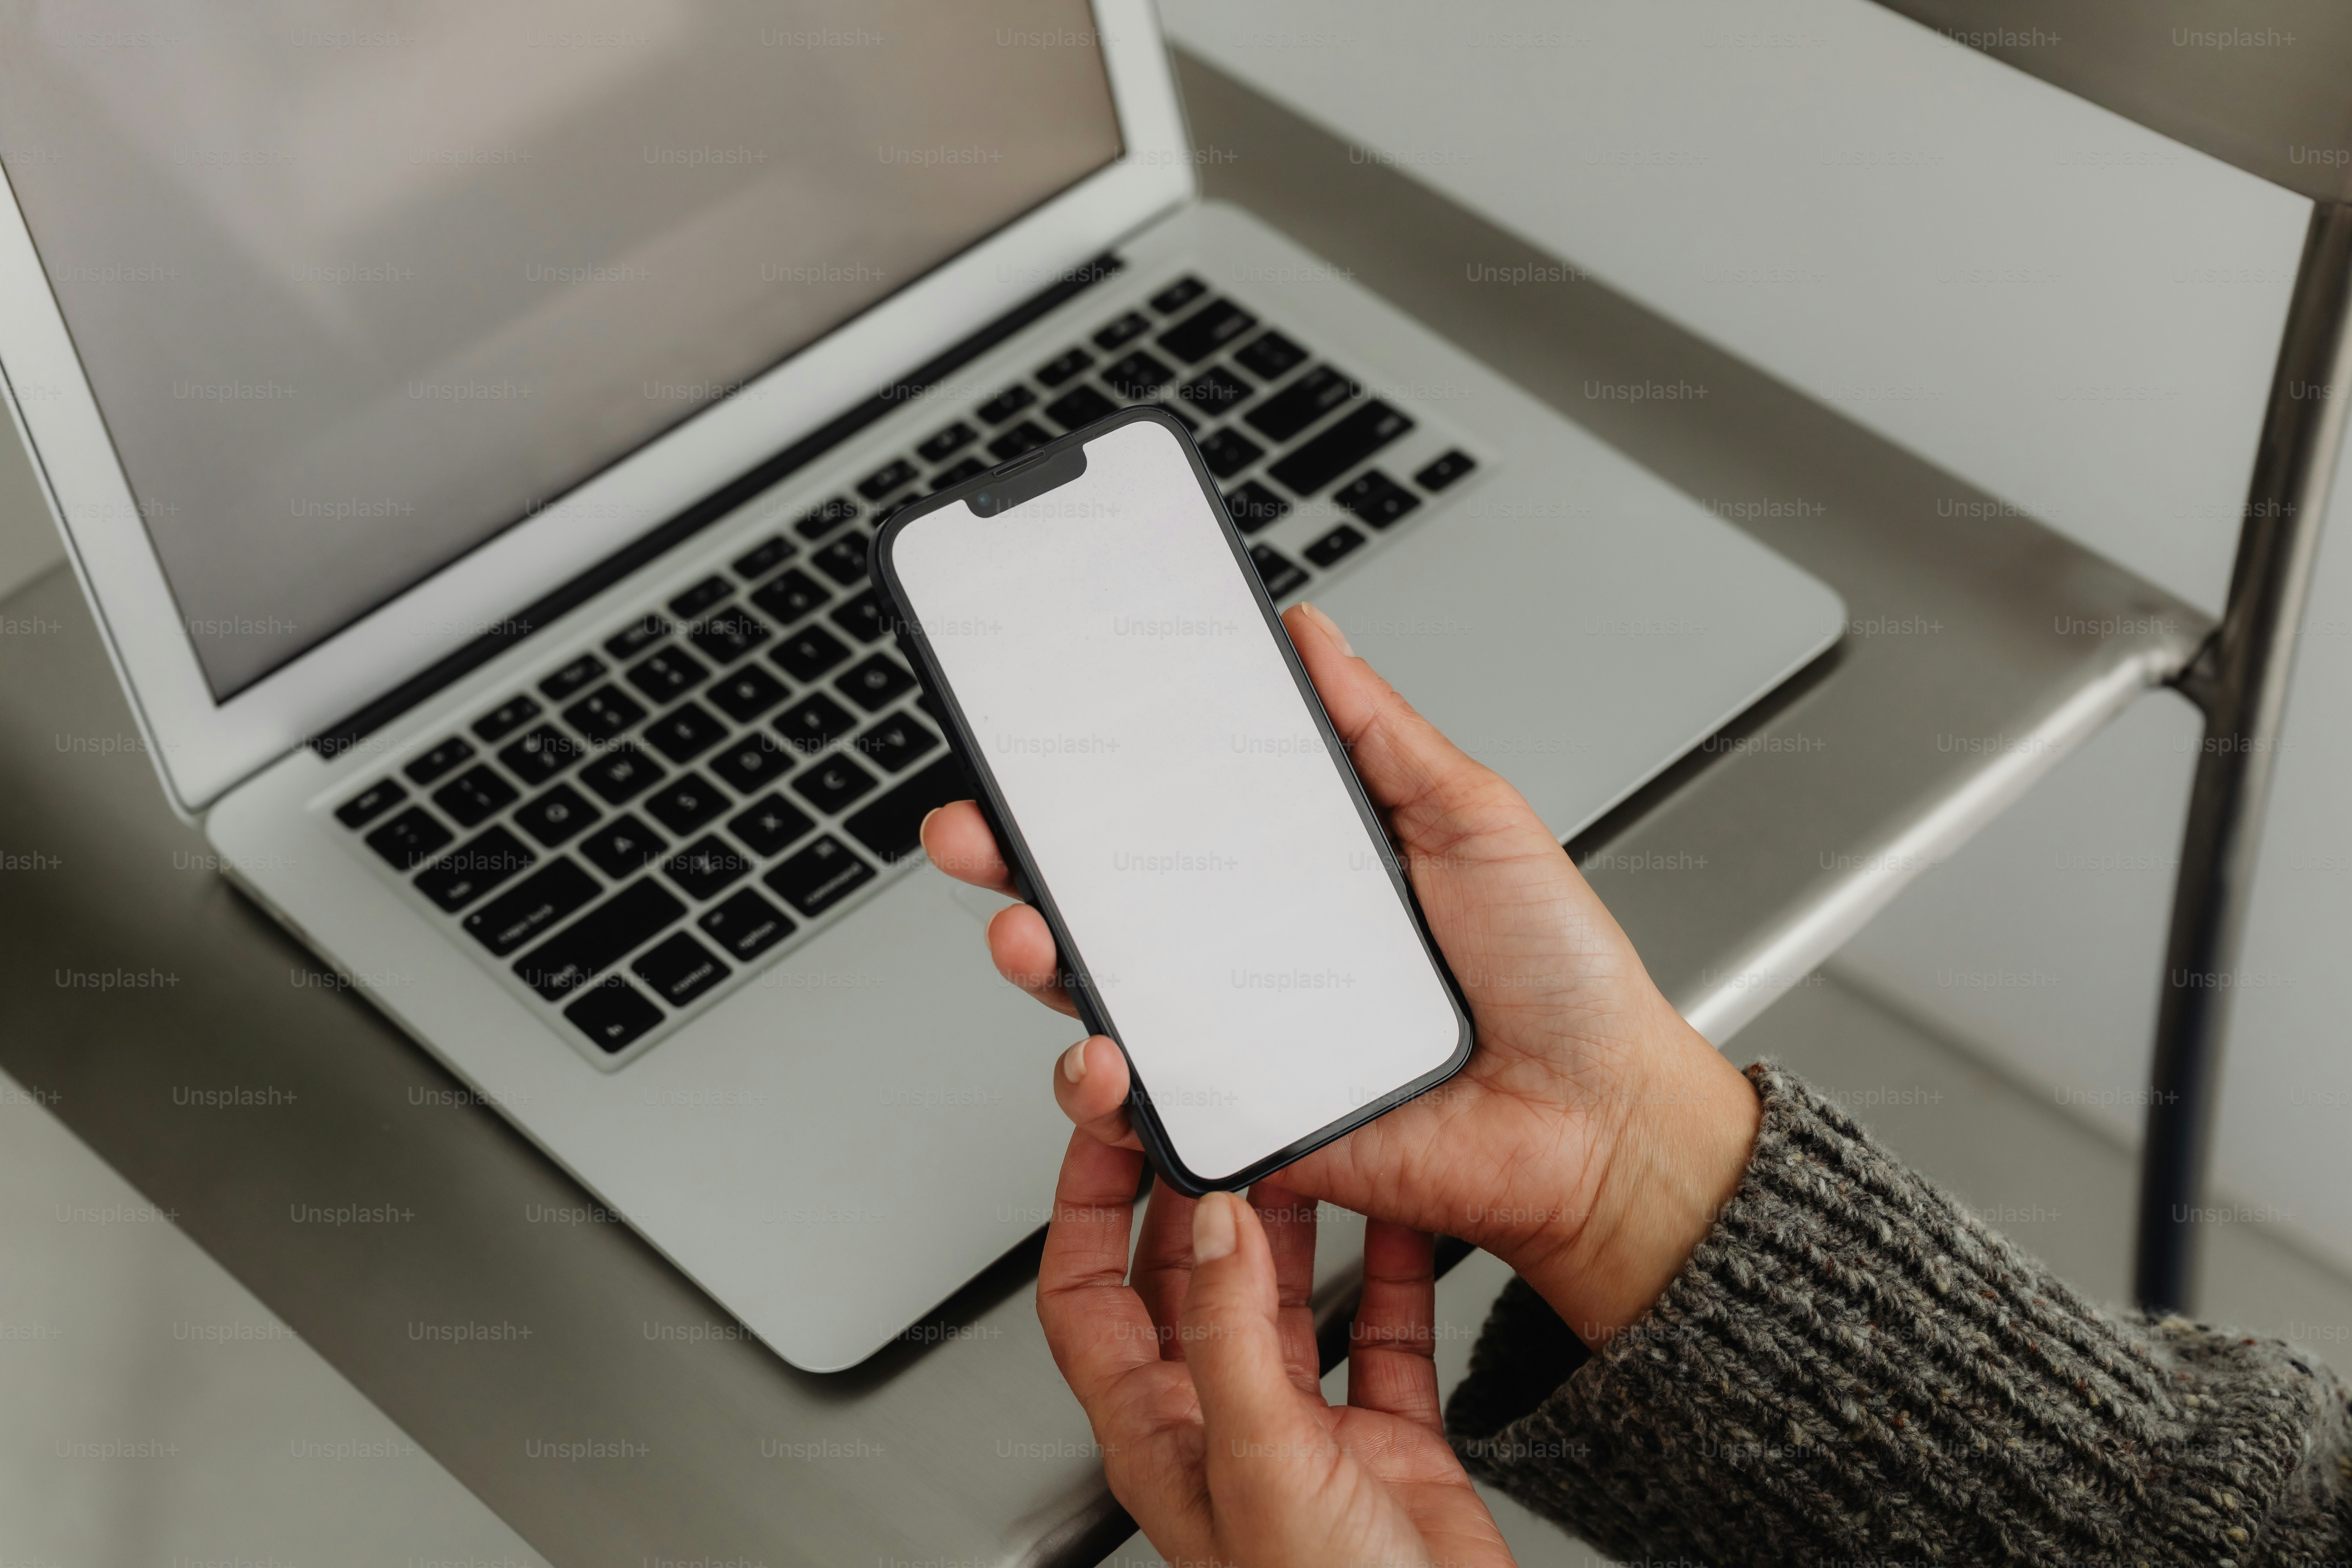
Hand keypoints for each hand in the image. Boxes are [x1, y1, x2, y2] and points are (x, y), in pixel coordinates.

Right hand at [922, 601, 1759, 1344]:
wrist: (1601, 1124)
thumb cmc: (1560, 978)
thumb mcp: (1477, 818)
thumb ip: (1381, 732)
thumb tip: (1307, 635)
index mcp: (1306, 865)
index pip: (1177, 803)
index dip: (1101, 771)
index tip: (1039, 730)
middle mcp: (1261, 941)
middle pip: (1114, 895)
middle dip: (1024, 858)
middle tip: (979, 825)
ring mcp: (1248, 1029)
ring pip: (1109, 991)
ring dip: (1044, 957)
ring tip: (1022, 930)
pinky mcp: (1253, 1111)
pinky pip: (1157, 1095)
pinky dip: (1110, 1073)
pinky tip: (1095, 1037)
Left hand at [1040, 1133, 1514, 1567]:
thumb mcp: (1261, 1460)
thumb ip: (1228, 1332)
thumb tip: (1210, 1219)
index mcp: (1157, 1435)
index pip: (1086, 1295)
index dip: (1085, 1206)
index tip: (1108, 1126)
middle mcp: (1221, 1424)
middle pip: (1181, 1280)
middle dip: (1191, 1194)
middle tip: (1210, 1112)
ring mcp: (1302, 1430)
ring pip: (1278, 1295)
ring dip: (1288, 1219)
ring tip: (1298, 1140)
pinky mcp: (1383, 1441)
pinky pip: (1378, 1332)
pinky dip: (1388, 1268)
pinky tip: (1399, 1218)